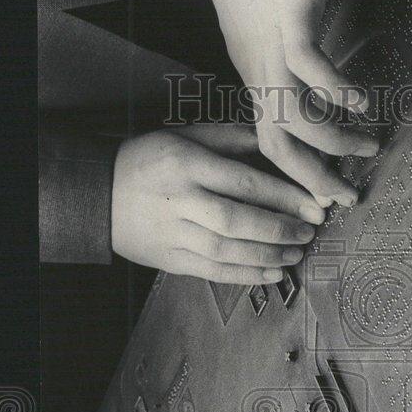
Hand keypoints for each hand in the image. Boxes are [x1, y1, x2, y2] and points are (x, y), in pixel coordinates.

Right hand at [111, 124, 324, 282]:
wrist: (97, 193)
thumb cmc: (149, 160)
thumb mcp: (183, 136)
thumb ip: (228, 138)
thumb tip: (274, 143)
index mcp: (187, 164)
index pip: (245, 182)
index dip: (285, 196)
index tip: (314, 205)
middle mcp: (180, 200)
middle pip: (239, 219)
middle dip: (280, 228)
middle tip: (309, 232)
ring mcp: (173, 233)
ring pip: (228, 249)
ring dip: (268, 254)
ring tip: (296, 253)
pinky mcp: (169, 259)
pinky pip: (212, 271)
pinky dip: (246, 275)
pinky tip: (272, 273)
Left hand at [204, 0, 377, 206]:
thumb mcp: (271, 34)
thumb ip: (288, 67)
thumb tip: (315, 96)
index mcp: (257, 79)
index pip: (273, 143)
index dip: (300, 176)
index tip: (328, 198)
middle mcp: (260, 73)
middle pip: (278, 145)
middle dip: (314, 180)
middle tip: (346, 199)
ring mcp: (272, 50)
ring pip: (294, 117)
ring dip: (333, 141)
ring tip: (368, 146)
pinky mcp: (289, 22)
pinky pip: (309, 68)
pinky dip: (336, 91)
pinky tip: (360, 101)